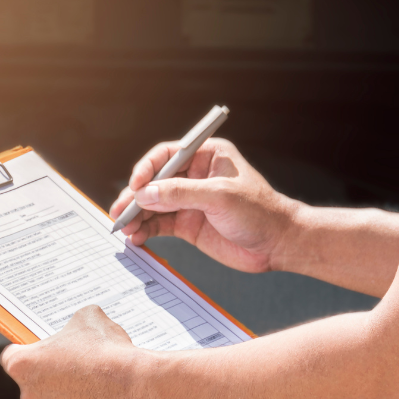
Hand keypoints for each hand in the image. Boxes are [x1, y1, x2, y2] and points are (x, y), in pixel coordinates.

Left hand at [0, 306, 143, 398]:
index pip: (12, 357)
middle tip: (78, 366)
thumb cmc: (108, 351)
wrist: (136, 385)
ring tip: (95, 384)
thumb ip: (73, 324)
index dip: (30, 352)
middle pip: (33, 384)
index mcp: (23, 365)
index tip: (44, 352)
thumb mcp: (88, 318)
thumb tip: (79, 325)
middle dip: (51, 376)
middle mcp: (29, 396)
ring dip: (67, 397)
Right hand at [109, 138, 296, 273]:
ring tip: (125, 228)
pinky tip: (137, 238)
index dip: (147, 169)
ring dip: (137, 216)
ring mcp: (190, 201)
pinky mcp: (188, 224)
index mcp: (206, 156)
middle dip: (135, 196)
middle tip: (120, 211)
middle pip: (155, 181)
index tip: (136, 187)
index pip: (167, 155)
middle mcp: (195, 176)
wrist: (278, 244)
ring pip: (153, 205)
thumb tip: (145, 194)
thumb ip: (181, 194)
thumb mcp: (220, 197)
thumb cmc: (260, 212)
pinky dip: (146, 231)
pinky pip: (160, 225)